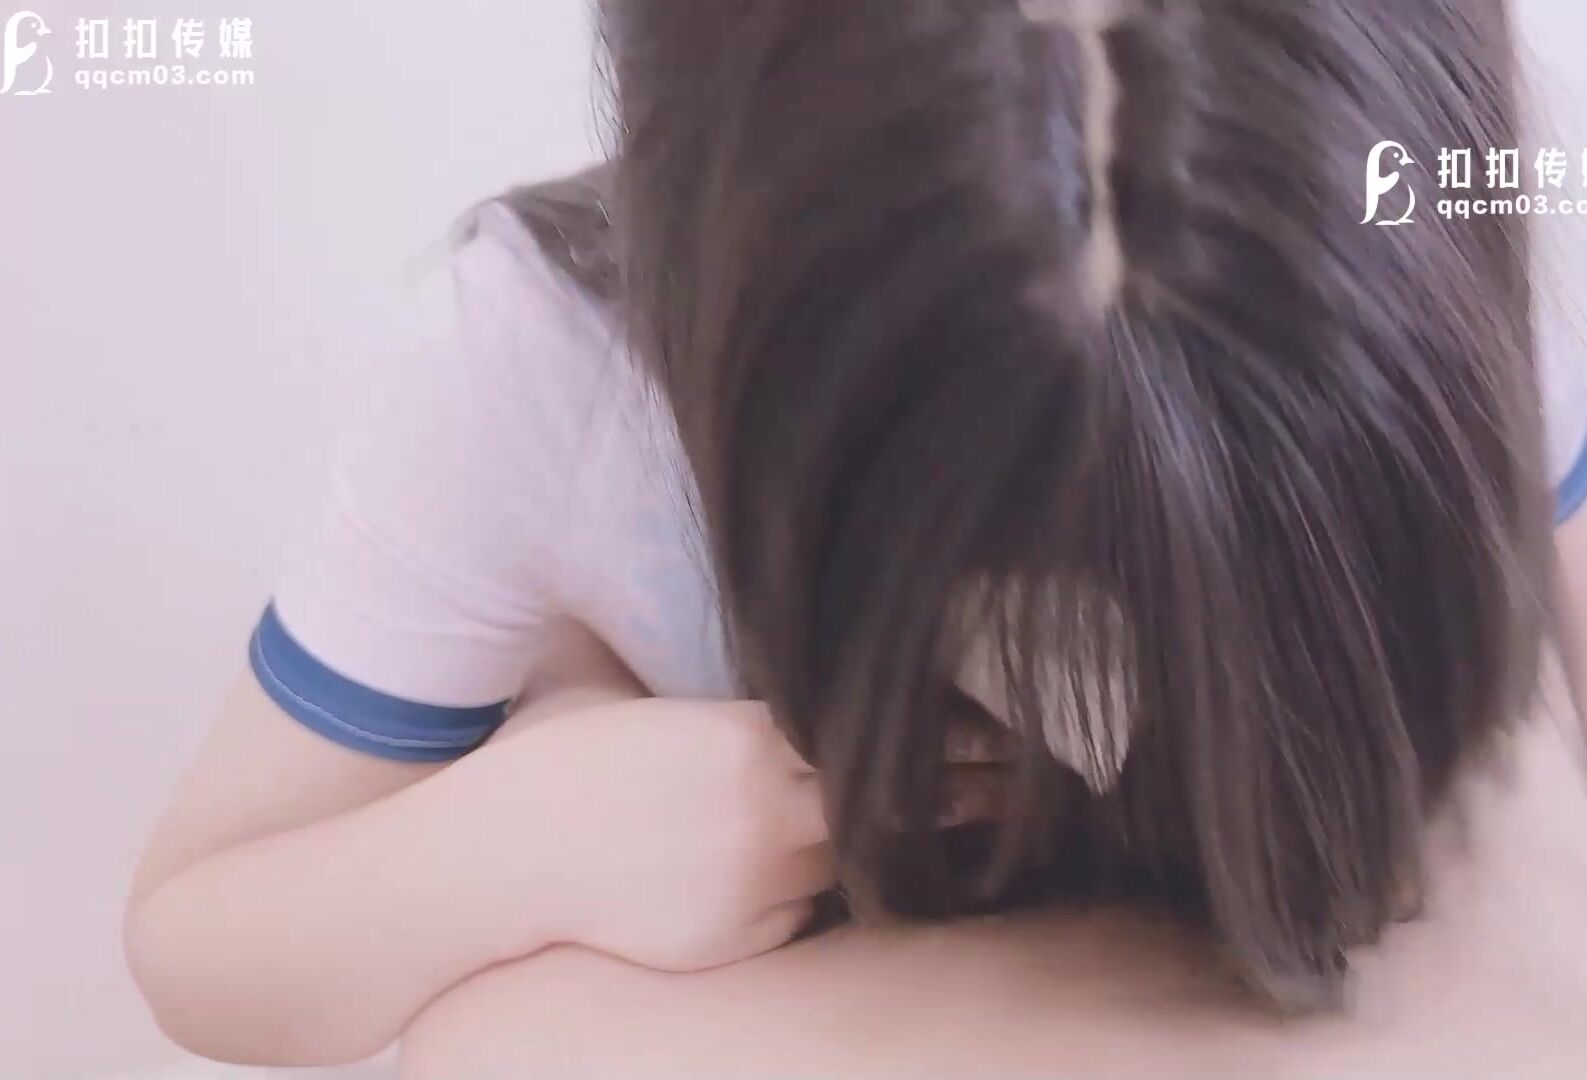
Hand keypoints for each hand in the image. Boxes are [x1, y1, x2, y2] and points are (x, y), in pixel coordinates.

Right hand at [486, 695, 1014, 972]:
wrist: (491, 862)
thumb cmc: (561, 763)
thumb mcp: (653, 706)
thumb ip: (739, 706)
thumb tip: (804, 680)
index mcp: (745, 737)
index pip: (876, 731)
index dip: (946, 728)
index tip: (1001, 718)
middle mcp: (764, 812)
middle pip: (893, 801)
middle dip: (960, 789)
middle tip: (1023, 771)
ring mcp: (753, 885)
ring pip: (855, 860)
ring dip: (893, 841)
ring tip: (952, 817)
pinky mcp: (735, 942)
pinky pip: (804, 911)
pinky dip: (816, 889)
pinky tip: (824, 870)